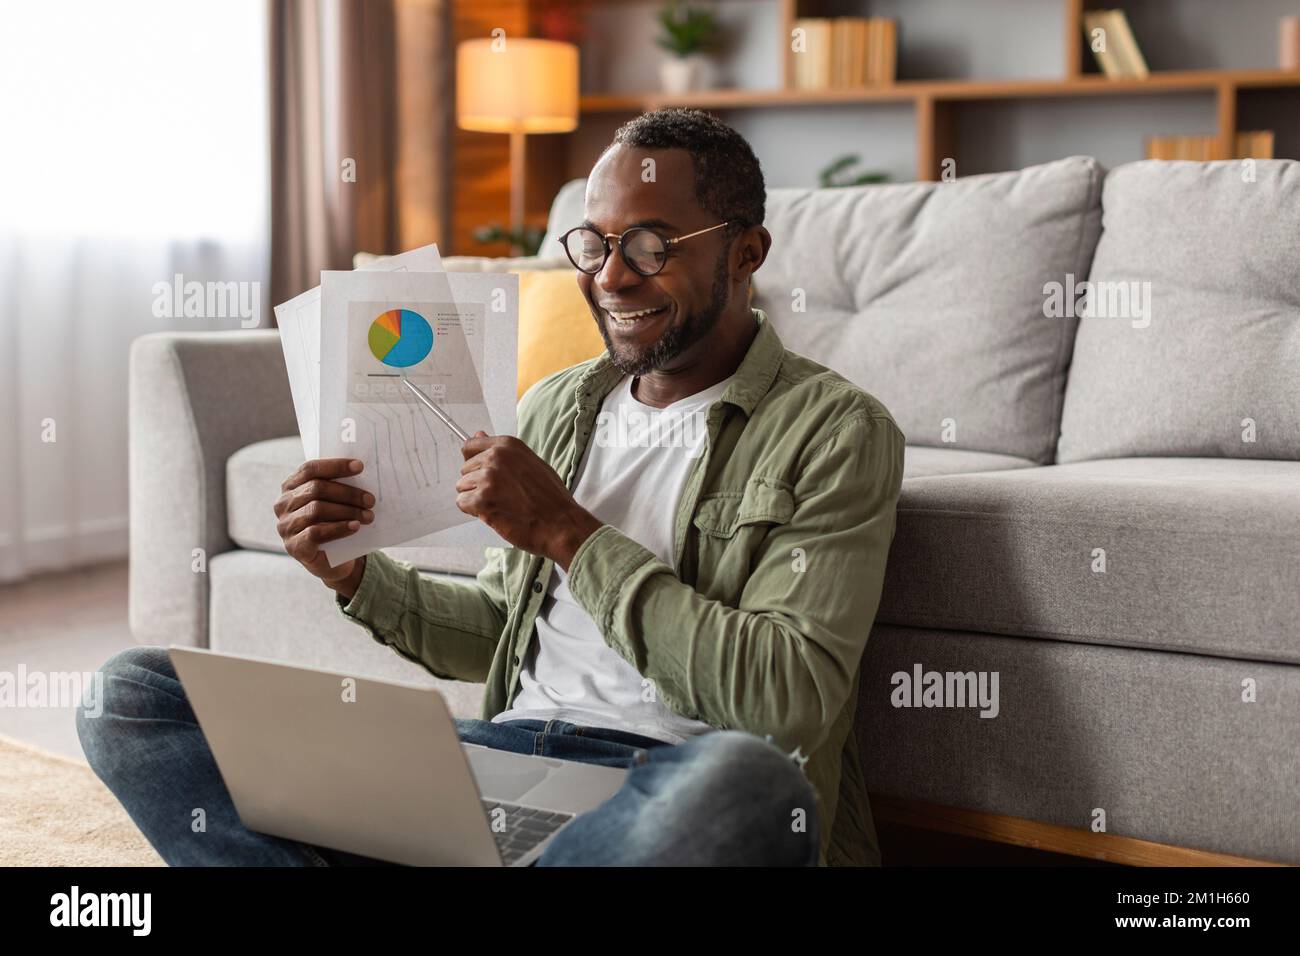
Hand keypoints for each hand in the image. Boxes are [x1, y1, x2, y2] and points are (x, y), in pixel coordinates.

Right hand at [274, 458, 374, 596]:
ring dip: (347, 511)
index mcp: (291, 486)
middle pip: (316, 489)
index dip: (335, 465)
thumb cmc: (334, 523)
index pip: (310, 469)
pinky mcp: (294, 546)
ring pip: (317, 509)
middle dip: (347, 493)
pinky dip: (339, 528)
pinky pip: (316, 532)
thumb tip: (361, 472)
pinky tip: (355, 527)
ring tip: (368, 516)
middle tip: (370, 500)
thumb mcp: (334, 502)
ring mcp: (286, 526)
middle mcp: (284, 504)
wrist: (332, 560)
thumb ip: (339, 487)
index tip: (360, 466)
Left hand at [456, 432, 601, 569]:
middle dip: (477, 483)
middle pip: (465, 469)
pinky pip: (462, 503)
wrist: (561, 524)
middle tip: (501, 495)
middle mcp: (496, 457)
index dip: (474, 461)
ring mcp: (488, 478)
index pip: (470, 445)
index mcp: (508, 445)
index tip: (481, 472)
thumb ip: (502, 452)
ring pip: (462, 487)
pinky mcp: (483, 500)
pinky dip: (474, 512)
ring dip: (476, 498)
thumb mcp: (530, 463)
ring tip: (500, 504)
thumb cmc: (551, 498)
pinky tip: (495, 513)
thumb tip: (478, 434)